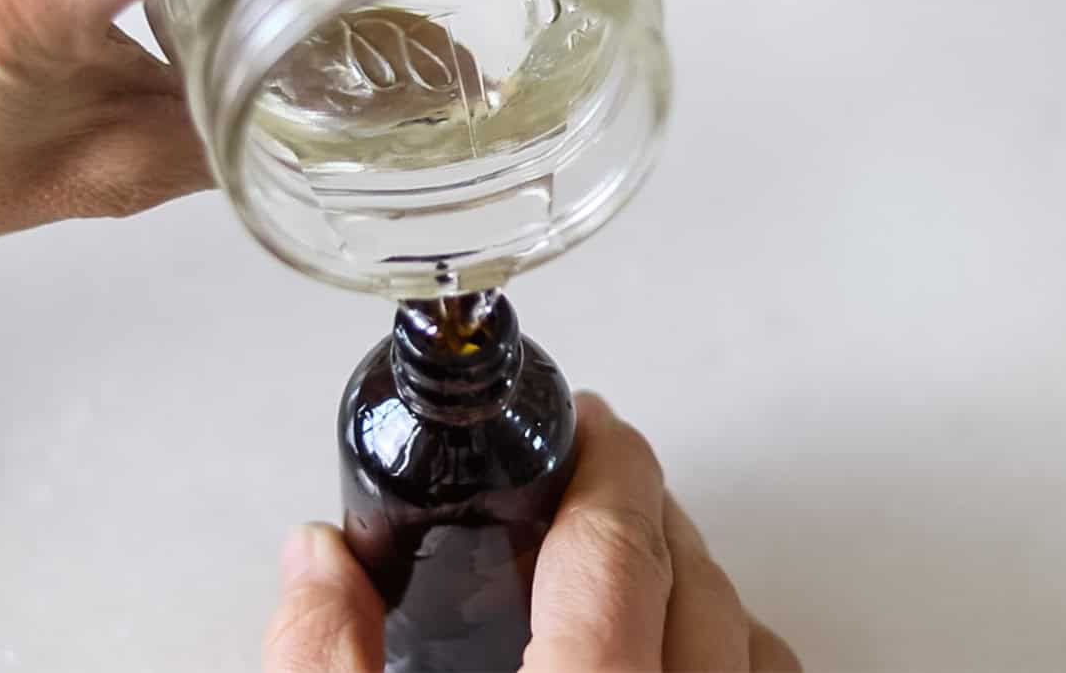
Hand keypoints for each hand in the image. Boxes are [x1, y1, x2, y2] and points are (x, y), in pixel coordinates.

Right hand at [263, 394, 800, 671]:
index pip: (618, 554)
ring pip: (749, 639)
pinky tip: (679, 648)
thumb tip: (317, 562)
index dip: (612, 464)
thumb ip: (325, 667)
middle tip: (604, 468)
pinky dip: (730, 647)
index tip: (597, 418)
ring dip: (699, 575)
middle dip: (649, 503)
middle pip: (696, 580)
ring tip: (639, 547)